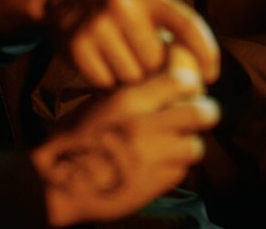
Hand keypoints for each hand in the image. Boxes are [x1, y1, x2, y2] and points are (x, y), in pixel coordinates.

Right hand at [0, 0, 219, 88]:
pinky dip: (107, 85)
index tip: (211, 76)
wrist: (60, 3)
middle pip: (157, 61)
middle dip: (155, 73)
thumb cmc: (113, 15)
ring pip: (132, 77)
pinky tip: (102, 70)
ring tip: (120, 67)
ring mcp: (98, 25)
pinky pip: (106, 83)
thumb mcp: (141, 7)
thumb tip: (199, 76)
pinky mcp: (78, 46)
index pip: (188, 24)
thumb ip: (167, 31)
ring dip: (130, 83)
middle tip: (145, 70)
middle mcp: (123, 5)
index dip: (205, 52)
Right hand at [30, 43, 220, 226]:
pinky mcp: (155, 184)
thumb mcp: (101, 104)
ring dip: (189, 143)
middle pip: (200, 112)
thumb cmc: (77, 139)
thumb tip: (167, 82)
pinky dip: (176, 165)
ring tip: (177, 142)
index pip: (180, 81)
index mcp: (128, 101)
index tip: (188, 88)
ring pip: (195, 145)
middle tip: (200, 114)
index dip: (190, 84)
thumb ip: (135, 94)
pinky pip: (181, 171)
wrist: (60, 183)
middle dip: (204, 111)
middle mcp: (145, 127)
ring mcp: (152, 158)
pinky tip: (161, 162)